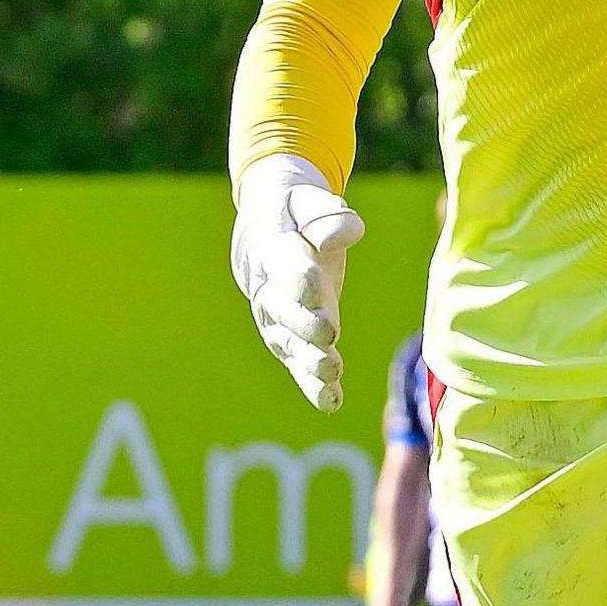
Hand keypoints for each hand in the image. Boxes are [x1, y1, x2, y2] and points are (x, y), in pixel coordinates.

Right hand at [230, 156, 362, 409]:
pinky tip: (331, 403)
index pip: (283, 264)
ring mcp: (277, 320)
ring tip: (331, 374)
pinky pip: (298, 365)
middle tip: (327, 333)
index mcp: (271, 249)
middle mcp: (269, 290)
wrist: (264, 234)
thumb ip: (327, 217)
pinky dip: (313, 386)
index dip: (299, 274)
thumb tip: (342, 234)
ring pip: (288, 344)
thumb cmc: (296, 215)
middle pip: (283, 310)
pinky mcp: (290, 340)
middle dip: (303, 323)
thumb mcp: (310, 202)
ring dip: (308, 361)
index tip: (314, 281)